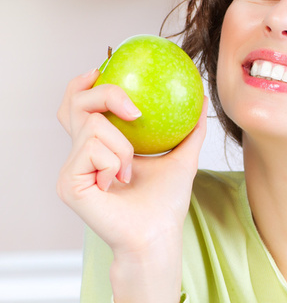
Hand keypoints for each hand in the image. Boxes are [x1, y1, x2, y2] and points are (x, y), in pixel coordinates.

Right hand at [57, 69, 207, 302]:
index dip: (84, 84)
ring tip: (130, 173)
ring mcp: (72, 169)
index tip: (103, 68)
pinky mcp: (68, 182)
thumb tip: (202, 99)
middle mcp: (81, 155)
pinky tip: (118, 184)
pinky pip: (91, 150)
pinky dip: (113, 162)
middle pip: (75, 105)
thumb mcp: (183, 159)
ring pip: (92, 126)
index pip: (81, 107)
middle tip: (133, 111)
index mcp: (100, 147)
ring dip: (122, 146)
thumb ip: (190, 130)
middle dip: (105, 95)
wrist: (157, 234)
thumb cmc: (166, 203)